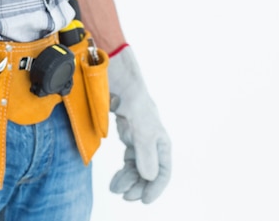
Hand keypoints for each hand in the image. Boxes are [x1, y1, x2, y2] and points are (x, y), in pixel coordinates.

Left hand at [107, 46, 171, 203]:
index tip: (144, 200)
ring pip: (137, 167)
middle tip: (127, 197)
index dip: (155, 187)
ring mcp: (139, 138)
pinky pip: (128, 159)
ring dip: (129, 180)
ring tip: (117, 189)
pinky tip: (116, 179)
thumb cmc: (132, 96)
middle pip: (148, 172)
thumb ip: (145, 150)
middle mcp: (152, 141)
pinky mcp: (127, 134)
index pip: (162, 170)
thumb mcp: (140, 124)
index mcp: (160, 139)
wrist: (115, 77)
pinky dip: (123, 170)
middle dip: (139, 186)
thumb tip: (149, 177)